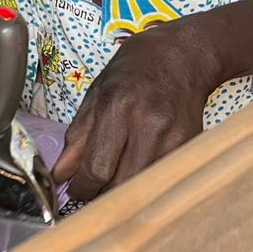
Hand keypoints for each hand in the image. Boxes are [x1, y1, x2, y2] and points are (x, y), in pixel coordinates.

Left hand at [53, 18, 223, 199]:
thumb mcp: (97, 92)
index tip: (74, 192)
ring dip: (124, 194)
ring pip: (143, 188)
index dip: (81, 189)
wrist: (185, 54)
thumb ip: (78, 135)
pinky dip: (146, 183)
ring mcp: (175, 138)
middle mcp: (149, 124)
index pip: (97, 168)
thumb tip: (60, 174)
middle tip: (90, 194)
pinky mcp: (191, 146)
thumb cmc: (136, 68)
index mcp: (119, 106)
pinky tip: (136, 172)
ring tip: (111, 184)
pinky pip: (162, 178)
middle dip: (101, 197)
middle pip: (121, 186)